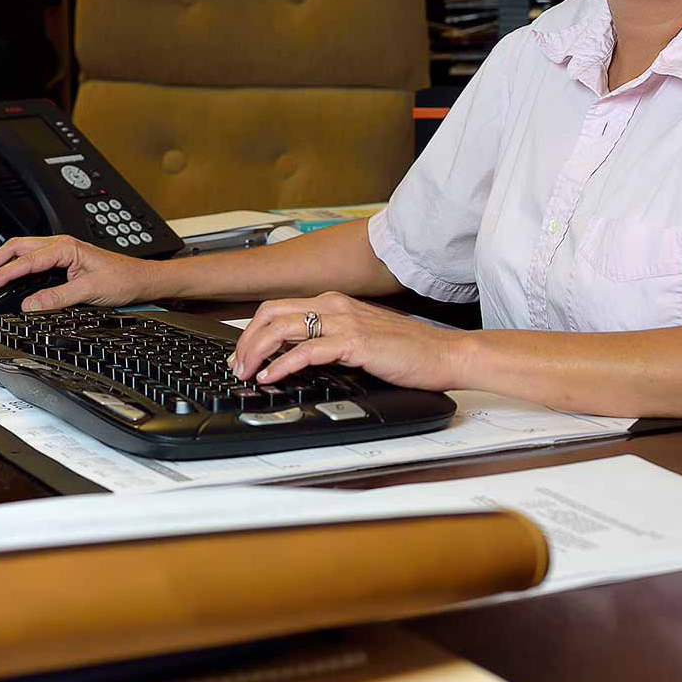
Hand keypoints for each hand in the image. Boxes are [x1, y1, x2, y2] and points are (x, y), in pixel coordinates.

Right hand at [0, 235, 159, 311]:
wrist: (142, 279)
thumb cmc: (124, 279)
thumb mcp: (90, 290)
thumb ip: (59, 298)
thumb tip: (30, 305)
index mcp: (67, 248)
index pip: (27, 259)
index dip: (5, 273)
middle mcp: (63, 246)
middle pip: (18, 247)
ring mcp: (63, 252)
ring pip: (24, 251)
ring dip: (3, 262)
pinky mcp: (65, 261)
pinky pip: (34, 259)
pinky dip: (17, 266)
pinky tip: (10, 276)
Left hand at [230, 291, 467, 391]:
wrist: (444, 354)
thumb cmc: (410, 351)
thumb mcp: (362, 338)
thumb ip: (333, 340)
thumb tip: (299, 357)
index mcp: (336, 303)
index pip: (279, 307)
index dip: (252, 331)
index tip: (243, 355)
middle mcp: (336, 306)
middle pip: (271, 312)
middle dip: (246, 340)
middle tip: (236, 366)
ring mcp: (345, 322)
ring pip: (282, 327)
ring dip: (255, 351)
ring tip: (246, 373)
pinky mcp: (355, 343)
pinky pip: (306, 350)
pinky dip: (282, 364)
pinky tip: (271, 377)